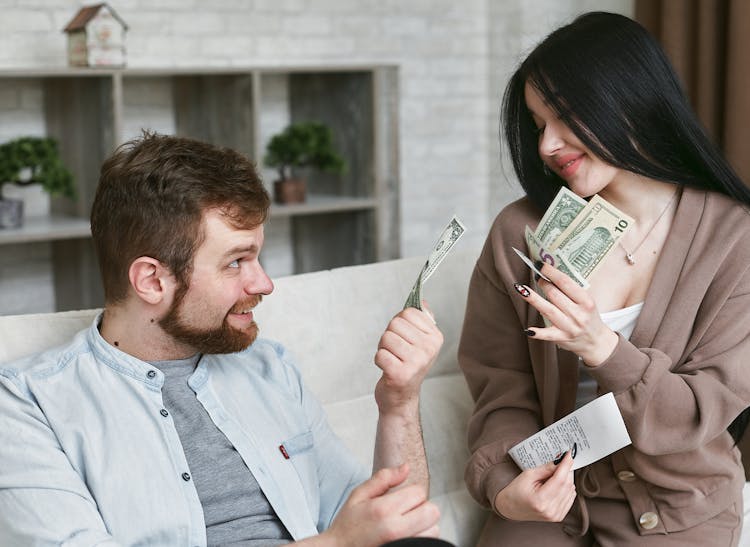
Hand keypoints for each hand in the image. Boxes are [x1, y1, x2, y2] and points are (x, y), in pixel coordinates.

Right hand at [321, 464, 439, 546]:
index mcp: (383, 509)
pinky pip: (427, 543)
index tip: (400, 499)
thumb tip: (406, 467)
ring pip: (434, 530)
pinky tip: (407, 537)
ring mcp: (402, 545)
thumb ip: (383, 479)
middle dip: (422, 508)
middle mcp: (396, 529)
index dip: (411, 493)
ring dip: (424, 526)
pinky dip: (422, 538)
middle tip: (406, 512)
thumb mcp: (358, 496)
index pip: (419, 492)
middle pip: (432, 511)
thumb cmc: (348, 525)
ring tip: (406, 527)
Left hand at [374, 303, 442, 412]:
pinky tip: (388, 369)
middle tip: (396, 351)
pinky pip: (379, 354)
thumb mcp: (420, 341)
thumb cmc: (408, 365)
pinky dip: (379, 360)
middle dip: (389, 336)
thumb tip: (421, 300)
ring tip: (392, 359)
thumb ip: (421, 319)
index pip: (408, 312)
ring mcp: (416, 362)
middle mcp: (429, 349)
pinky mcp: (400, 374)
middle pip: (395, 323)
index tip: (404, 338)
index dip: (399, 323)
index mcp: (435, 337)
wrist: (402, 398)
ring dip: (383, 348)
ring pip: (386, 337)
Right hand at [494, 451, 575, 521]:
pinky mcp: (559, 516)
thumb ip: (546, 469)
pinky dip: (567, 488)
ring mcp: (555, 515)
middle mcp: (550, 510)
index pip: (560, 480)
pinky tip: (558, 485)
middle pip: (567, 485)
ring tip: (553, 476)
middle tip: (561, 461)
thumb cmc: (515, 492)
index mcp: (540, 500)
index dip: (566, 465)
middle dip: (567, 470)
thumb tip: (560, 462)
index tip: (569, 454)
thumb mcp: (528, 475)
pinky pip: (571, 498)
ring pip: (571, 491)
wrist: (511, 508)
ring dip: (567, 479)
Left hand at [515, 264, 617, 365]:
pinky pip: (548, 334)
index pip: (566, 283)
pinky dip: (538, 332)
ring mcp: (570, 327)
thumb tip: (549, 275)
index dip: (551, 272)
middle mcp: (578, 314)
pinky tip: (528, 329)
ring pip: (548, 310)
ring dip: (533, 299)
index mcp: (586, 302)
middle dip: (542, 283)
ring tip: (521, 289)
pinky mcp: (562, 338)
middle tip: (536, 277)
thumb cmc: (589, 317)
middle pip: (555, 295)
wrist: (596, 341)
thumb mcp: (586, 302)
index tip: (541, 265)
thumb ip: (571, 291)